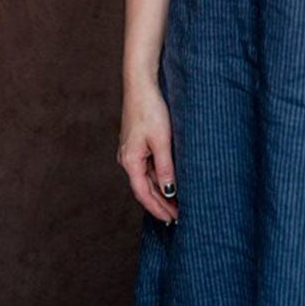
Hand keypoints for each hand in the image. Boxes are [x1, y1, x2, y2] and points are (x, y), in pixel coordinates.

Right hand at [117, 82, 178, 223]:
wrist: (140, 85)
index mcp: (130, 161)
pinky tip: (167, 182)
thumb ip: (165, 167)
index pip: (143, 194)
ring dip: (159, 192)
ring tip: (175, 204)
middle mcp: (127, 159)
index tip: (172, 219)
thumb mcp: (162, 141)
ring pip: (144, 179)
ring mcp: (130, 151)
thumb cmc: (151, 110)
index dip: (158, 209)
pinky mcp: (136, 144)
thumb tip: (169, 191)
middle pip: (143, 189)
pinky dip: (157, 179)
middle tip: (177, 217)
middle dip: (160, 204)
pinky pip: (146, 168)